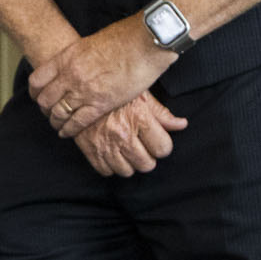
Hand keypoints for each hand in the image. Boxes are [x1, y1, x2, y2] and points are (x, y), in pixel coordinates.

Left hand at [29, 18, 178, 137]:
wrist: (144, 41)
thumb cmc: (123, 38)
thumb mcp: (90, 43)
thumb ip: (77, 57)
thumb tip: (75, 65)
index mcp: (66, 58)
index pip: (37, 80)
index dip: (35, 92)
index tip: (38, 96)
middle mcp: (70, 75)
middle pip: (45, 99)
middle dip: (45, 109)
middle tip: (49, 113)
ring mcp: (84, 91)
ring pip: (58, 113)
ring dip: (56, 121)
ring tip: (58, 125)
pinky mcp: (101, 104)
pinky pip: (78, 122)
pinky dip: (70, 130)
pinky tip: (68, 133)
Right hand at [74, 92, 188, 177]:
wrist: (79, 88)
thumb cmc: (113, 88)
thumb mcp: (140, 94)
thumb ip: (161, 112)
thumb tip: (181, 124)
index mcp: (139, 118)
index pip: (163, 148)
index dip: (162, 146)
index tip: (157, 140)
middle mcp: (123, 134)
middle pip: (147, 164)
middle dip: (147, 157)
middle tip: (142, 146)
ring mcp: (105, 144)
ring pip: (127, 171)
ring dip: (129, 163)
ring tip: (126, 149)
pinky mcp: (90, 150)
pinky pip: (106, 171)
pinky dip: (110, 165)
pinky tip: (111, 152)